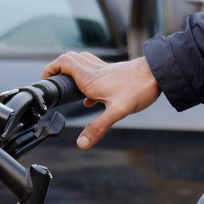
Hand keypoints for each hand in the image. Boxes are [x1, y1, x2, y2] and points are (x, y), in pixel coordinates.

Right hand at [42, 52, 159, 148]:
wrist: (159, 73)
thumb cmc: (140, 87)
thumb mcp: (118, 111)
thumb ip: (98, 127)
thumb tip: (82, 143)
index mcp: (90, 78)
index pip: (63, 63)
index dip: (50, 69)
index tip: (44, 81)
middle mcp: (95, 71)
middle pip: (70, 60)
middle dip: (58, 68)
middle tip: (53, 82)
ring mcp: (106, 70)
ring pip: (83, 64)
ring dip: (72, 72)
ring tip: (68, 90)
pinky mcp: (115, 73)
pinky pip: (95, 73)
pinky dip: (87, 81)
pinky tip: (92, 99)